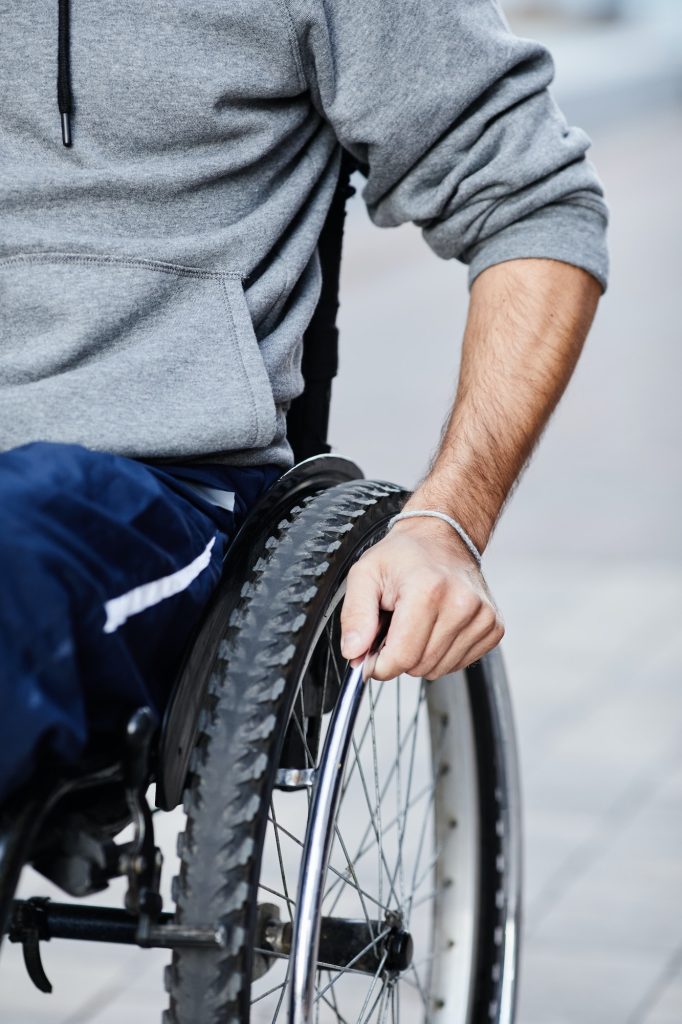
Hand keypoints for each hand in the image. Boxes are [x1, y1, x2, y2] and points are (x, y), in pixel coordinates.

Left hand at [340, 517, 503, 680]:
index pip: (402, 657)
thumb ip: (354, 616)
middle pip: (420, 666)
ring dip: (420, 655)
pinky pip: (458, 664)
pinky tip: (436, 627)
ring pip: (439, 669)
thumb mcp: (365, 575)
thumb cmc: (403, 556)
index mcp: (428, 590)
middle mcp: (462, 603)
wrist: (442, 537)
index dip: (379, 664)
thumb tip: (353, 653)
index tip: (371, 655)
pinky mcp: (493, 627)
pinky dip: (441, 653)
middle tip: (395, 628)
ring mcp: (483, 616)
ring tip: (416, 624)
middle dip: (399, 656)